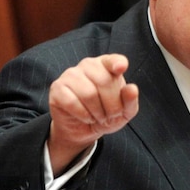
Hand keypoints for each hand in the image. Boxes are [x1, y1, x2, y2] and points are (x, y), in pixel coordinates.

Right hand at [47, 54, 138, 173]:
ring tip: (97, 117)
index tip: (121, 67)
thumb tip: (132, 89)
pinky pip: (72, 102)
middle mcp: (88, 65)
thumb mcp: (123, 112)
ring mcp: (71, 75)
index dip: (117, 63)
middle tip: (110, 115)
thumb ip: (130, 101)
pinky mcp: (57, 88)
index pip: (112, 60)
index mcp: (106, 65)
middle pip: (104, 82)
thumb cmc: (105, 115)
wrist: (83, 129)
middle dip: (111, 105)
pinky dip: (83, 115)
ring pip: (88, 93)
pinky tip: (86, 117)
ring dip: (97, 112)